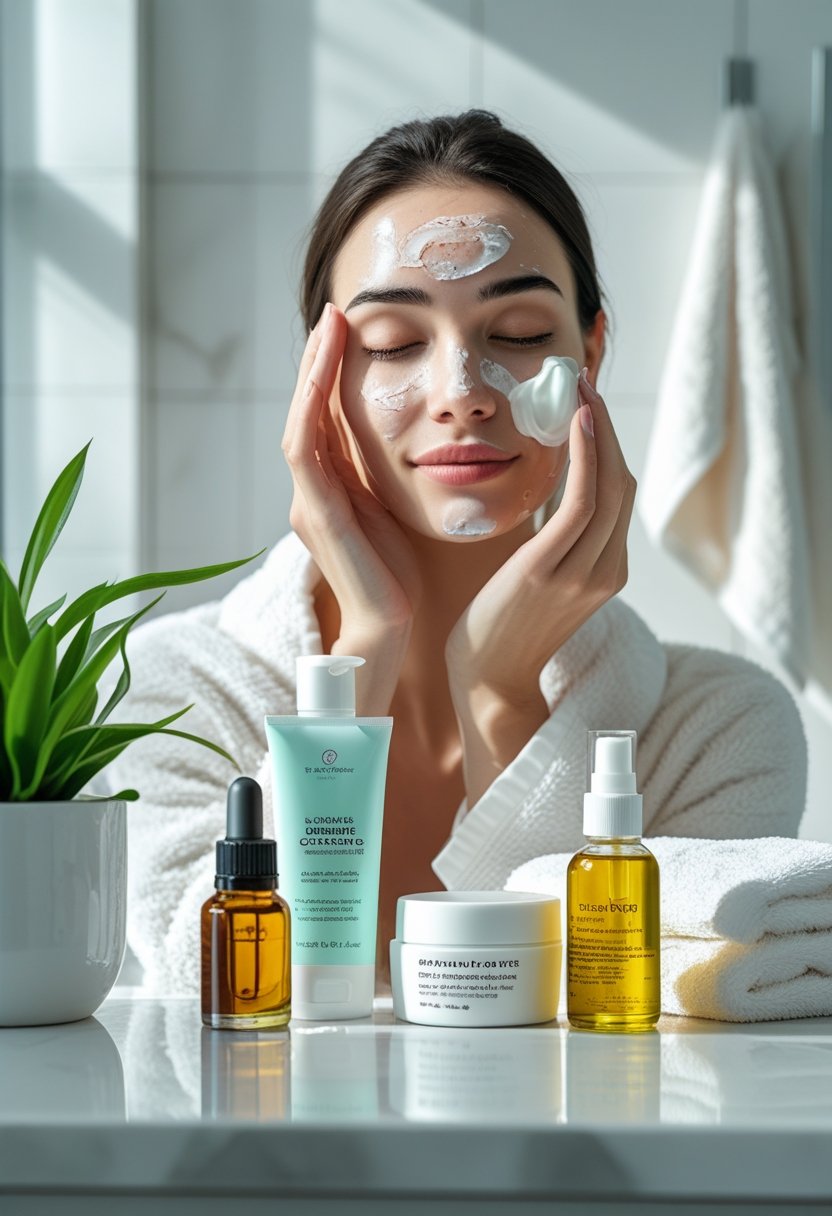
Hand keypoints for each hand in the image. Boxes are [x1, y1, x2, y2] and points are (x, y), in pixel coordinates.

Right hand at [281, 304, 420, 710]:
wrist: (388, 631)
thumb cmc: (399, 579)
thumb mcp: (394, 514)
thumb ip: (388, 480)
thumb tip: (413, 438)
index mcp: (329, 492)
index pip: (325, 421)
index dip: (331, 375)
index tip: (349, 331)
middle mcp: (309, 492)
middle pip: (307, 412)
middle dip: (319, 361)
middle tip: (334, 313)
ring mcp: (306, 501)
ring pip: (301, 420)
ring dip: (313, 371)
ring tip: (330, 326)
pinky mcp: (314, 513)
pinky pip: (304, 447)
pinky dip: (312, 404)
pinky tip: (327, 370)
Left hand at [446, 370, 635, 799]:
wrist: (487, 681)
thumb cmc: (502, 630)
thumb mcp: (539, 580)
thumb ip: (552, 544)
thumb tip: (544, 500)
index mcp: (606, 571)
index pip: (618, 495)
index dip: (608, 445)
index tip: (587, 405)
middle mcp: (605, 570)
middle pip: (622, 483)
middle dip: (607, 428)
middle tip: (584, 382)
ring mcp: (582, 572)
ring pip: (608, 485)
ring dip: (598, 430)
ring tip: (579, 388)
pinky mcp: (550, 570)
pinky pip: (581, 500)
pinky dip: (586, 456)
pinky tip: (576, 421)